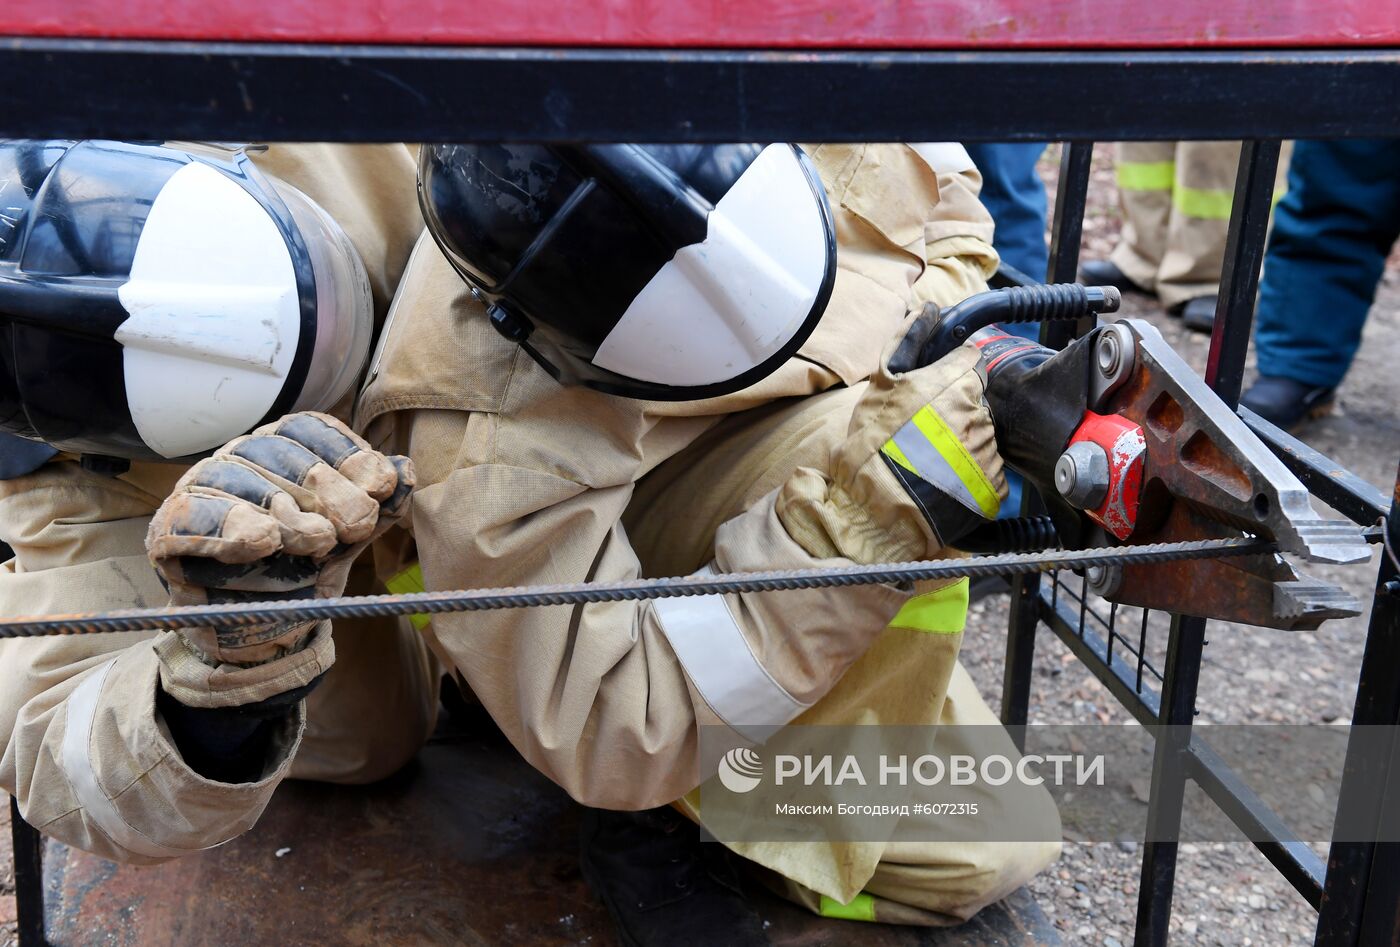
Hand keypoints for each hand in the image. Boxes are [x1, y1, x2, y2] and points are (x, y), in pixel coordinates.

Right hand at [148, 412, 414, 666]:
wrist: (264, 634)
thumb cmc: (304, 572)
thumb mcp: (349, 540)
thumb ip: (377, 506)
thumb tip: (405, 471)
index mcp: (283, 450)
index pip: (311, 431)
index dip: (348, 455)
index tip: (381, 486)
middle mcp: (240, 460)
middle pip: (282, 457)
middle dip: (328, 490)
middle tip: (357, 525)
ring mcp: (201, 491)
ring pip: (240, 483)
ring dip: (288, 514)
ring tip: (319, 541)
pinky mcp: (168, 531)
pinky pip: (192, 520)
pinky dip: (227, 529)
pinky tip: (260, 541)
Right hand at [778, 322, 1004, 563]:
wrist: (877, 508)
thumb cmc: (874, 444)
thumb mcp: (882, 384)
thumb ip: (907, 341)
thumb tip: (927, 310)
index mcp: (959, 384)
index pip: (972, 365)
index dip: (951, 378)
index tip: (933, 394)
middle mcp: (981, 414)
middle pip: (976, 403)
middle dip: (954, 414)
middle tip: (920, 435)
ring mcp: (990, 452)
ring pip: (981, 437)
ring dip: (960, 446)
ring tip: (927, 462)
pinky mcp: (995, 486)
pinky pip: (987, 472)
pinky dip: (968, 476)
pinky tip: (941, 482)